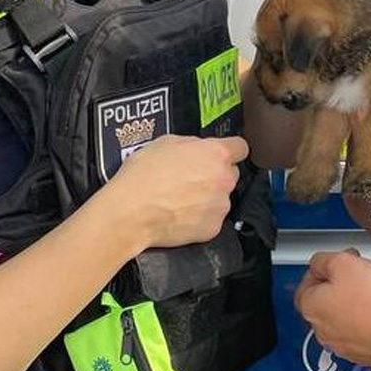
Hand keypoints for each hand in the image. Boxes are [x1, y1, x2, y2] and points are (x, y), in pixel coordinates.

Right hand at [107, 134, 247, 249]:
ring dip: (208, 198)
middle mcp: (225, 179)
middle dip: (215, 175)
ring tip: (180, 200)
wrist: (130, 212)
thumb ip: (192, 144)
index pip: (240, 147)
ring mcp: (221, 205)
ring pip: (221, 198)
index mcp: (216, 154)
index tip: (219, 156)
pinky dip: (200, 218)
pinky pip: (211, 218)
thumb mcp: (165, 142)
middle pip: (230, 174)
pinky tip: (180, 215)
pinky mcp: (213, 228)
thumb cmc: (143, 175)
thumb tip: (198, 149)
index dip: (229, 150)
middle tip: (191, 179)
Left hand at [294, 249, 370, 365]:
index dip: (320, 270)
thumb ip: (322, 260)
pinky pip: (355, 332)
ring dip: (349, 305)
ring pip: (339, 318)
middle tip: (353, 275)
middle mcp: (319, 329)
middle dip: (336, 286)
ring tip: (368, 293)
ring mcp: (338, 344)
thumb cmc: (370, 298)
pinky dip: (361, 321)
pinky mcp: (357, 352)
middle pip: (322, 302)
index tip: (334, 264)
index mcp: (310, 306)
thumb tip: (318, 263)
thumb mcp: (342, 262)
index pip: (305, 285)